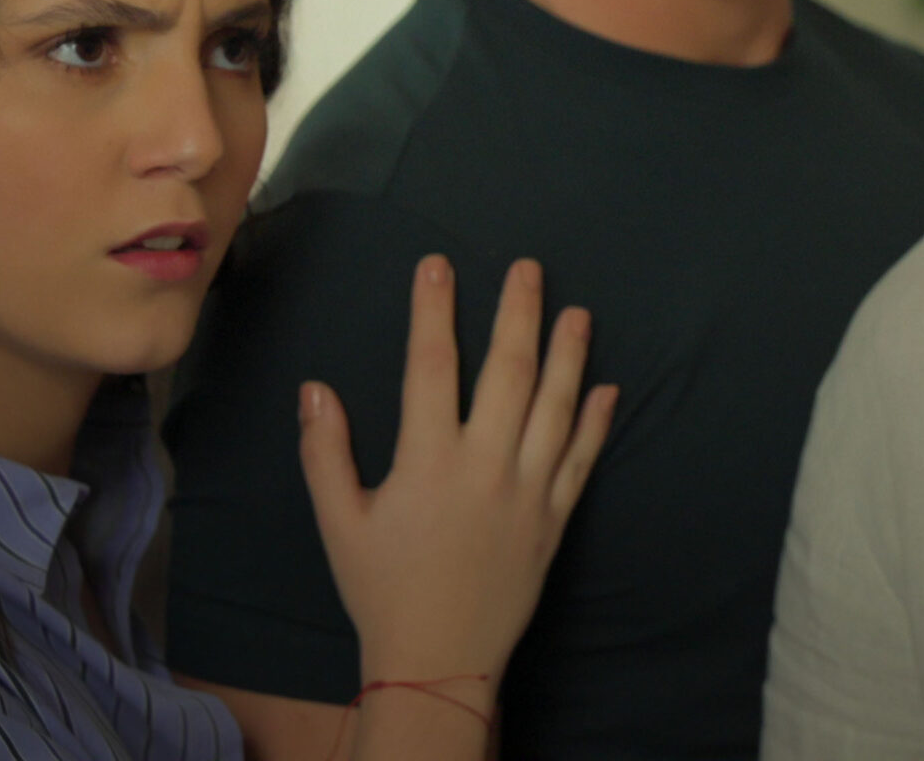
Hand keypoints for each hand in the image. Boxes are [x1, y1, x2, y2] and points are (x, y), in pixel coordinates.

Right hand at [297, 256, 616, 687]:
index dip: (434, 311)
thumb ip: (326, 452)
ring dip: (570, 356)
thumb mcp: (339, 522)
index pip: (431, 367)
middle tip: (528, 267)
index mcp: (428, 462)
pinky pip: (582, 461)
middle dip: (518, 314)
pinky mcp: (555, 519)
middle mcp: (485, 466)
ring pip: (557, 409)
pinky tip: (608, 389)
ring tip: (577, 311)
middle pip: (509, 373)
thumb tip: (315, 388)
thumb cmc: (382, 588)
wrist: (439, 658)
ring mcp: (528, 491)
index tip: (437, 266)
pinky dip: (597, 424)